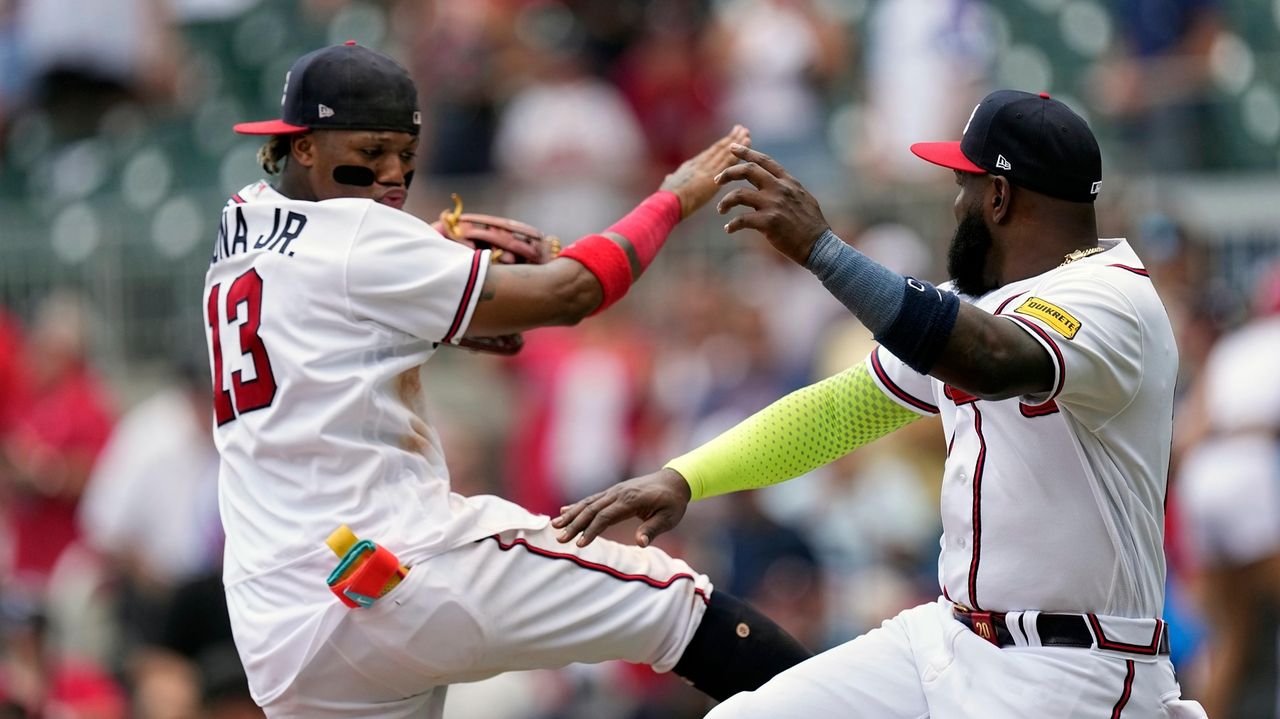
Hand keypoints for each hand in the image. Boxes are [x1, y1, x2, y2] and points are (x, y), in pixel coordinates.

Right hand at [552, 468, 692, 546]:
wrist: (675, 481)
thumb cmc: (673, 502)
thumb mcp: (669, 518)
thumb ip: (653, 529)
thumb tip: (640, 543)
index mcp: (631, 500)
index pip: (605, 516)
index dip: (591, 530)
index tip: (579, 544)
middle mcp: (619, 493)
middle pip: (592, 510)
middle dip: (574, 524)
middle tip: (559, 538)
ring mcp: (615, 491)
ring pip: (588, 503)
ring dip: (571, 514)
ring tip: (554, 525)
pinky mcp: (614, 492)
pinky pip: (592, 499)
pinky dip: (577, 505)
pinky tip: (565, 510)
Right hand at [661, 125, 750, 219]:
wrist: (666, 203)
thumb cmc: (665, 199)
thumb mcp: (668, 186)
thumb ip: (672, 180)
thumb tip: (670, 178)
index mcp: (690, 167)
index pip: (709, 154)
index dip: (720, 146)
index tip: (729, 138)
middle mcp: (699, 164)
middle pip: (718, 149)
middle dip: (731, 139)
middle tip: (742, 129)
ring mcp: (706, 169)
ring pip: (725, 152)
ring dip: (738, 143)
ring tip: (746, 133)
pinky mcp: (712, 177)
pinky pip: (728, 161)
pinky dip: (739, 152)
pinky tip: (747, 144)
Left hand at [715, 145, 830, 264]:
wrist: (819, 245)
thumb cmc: (810, 224)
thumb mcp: (802, 197)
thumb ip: (786, 187)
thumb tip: (775, 181)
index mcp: (787, 181)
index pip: (764, 161)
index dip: (746, 152)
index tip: (731, 148)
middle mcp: (779, 189)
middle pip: (748, 171)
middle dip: (728, 172)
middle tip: (716, 180)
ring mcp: (773, 204)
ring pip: (739, 194)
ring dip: (725, 201)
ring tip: (720, 209)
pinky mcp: (768, 222)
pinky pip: (741, 220)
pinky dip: (731, 225)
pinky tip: (728, 229)